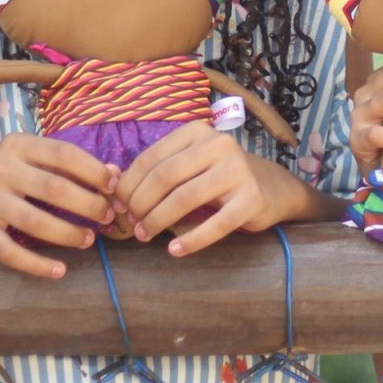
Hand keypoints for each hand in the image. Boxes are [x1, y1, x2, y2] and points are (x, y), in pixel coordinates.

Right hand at [0, 133, 118, 278]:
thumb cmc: (3, 168)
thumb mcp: (29, 155)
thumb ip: (68, 164)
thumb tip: (114, 175)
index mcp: (17, 144)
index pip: (63, 154)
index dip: (94, 171)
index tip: (114, 187)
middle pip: (54, 189)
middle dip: (88, 205)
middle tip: (107, 217)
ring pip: (34, 223)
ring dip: (68, 234)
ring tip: (89, 240)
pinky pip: (9, 253)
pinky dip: (37, 265)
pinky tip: (60, 271)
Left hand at [115, 122, 318, 255]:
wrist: (272, 188)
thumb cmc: (218, 177)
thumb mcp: (190, 164)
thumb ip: (156, 169)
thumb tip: (110, 179)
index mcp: (198, 132)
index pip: (152, 157)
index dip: (130, 184)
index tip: (118, 206)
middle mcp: (219, 145)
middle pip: (166, 176)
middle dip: (141, 204)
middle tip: (132, 225)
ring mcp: (238, 171)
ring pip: (185, 198)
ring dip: (158, 221)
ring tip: (145, 236)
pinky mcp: (252, 199)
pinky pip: (216, 224)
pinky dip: (192, 240)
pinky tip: (174, 250)